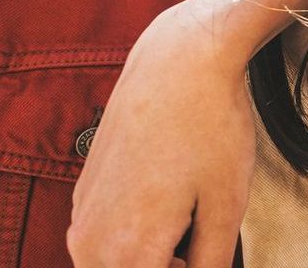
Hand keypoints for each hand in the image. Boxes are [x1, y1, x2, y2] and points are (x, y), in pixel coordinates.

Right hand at [68, 2, 258, 267]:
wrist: (178, 61)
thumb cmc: (209, 128)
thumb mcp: (226, 207)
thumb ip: (210, 264)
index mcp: (124, 252)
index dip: (187, 267)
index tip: (202, 249)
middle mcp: (89, 242)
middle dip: (169, 263)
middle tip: (200, 236)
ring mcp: (81, 217)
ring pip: (116, 264)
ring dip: (153, 255)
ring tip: (189, 214)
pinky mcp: (83, 194)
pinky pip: (108, 239)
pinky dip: (138, 235)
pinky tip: (169, 195)